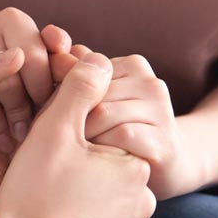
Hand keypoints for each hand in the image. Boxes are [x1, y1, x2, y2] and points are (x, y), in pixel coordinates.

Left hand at [0, 48, 25, 217]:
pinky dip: (43, 148)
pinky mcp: (4, 171)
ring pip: (40, 116)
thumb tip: (18, 54)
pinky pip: (36, 154)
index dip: (30, 55)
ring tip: (14, 136)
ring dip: (39, 119)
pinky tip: (34, 151)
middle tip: (15, 111)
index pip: (12, 52)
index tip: (30, 66)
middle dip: (32, 91)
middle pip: (33, 83)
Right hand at [0, 53, 156, 217]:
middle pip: (107, 154)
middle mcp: (143, 197)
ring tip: (46, 187)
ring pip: (102, 183)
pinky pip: (98, 211)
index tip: (50, 137)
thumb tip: (98, 59)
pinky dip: (78, 206)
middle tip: (44, 163)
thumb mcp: (53, 133)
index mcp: (135, 164)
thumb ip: (79, 89)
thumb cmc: (35, 200)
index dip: (77, 123)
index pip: (110, 123)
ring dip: (78, 179)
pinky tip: (53, 209)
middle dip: (79, 152)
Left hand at [49, 39, 203, 198]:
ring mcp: (161, 111)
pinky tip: (94, 164)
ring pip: (102, 114)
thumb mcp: (96, 102)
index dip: (60, 98)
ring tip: (73, 153)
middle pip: (90, 93)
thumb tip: (53, 49)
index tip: (51, 122)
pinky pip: (119, 137)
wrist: (166, 167)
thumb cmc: (120, 132)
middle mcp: (150, 83)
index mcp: (134, 65)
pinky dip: (101, 151)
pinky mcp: (164, 141)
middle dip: (67, 118)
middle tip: (55, 142)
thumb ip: (77, 76)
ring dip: (82, 136)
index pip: (82, 72)